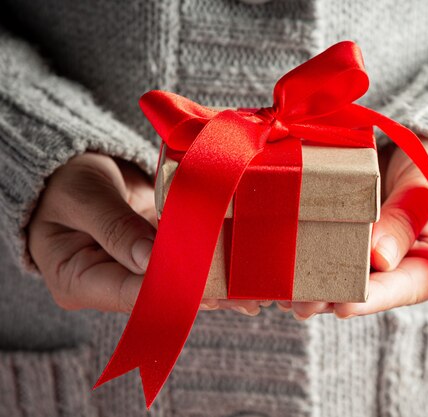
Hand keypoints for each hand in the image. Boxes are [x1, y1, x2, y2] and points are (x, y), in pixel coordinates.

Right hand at [28, 152, 265, 314]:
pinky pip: (184, 260)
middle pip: (160, 294)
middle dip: (203, 294)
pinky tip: (242, 268)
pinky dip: (210, 260)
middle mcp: (109, 285)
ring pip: (179, 282)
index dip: (170, 291)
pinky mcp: (155, 255)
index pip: (129, 293)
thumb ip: (115, 226)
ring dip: (216, 283)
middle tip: (245, 297)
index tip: (208, 290)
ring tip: (254, 291)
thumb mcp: (83, 198)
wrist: (71, 167)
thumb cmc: (65, 180)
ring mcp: (135, 271)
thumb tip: (152, 260)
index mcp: (77, 281)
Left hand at [285, 139, 427, 318]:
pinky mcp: (357, 250)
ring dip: (314, 287)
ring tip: (284, 294)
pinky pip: (333, 259)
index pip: (405, 288)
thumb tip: (379, 258)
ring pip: (345, 282)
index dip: (372, 299)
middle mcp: (408, 274)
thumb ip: (406, 218)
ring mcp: (380, 265)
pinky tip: (282, 274)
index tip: (343, 307)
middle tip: (300, 302)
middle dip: (332, 297)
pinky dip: (308, 264)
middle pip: (369, 292)